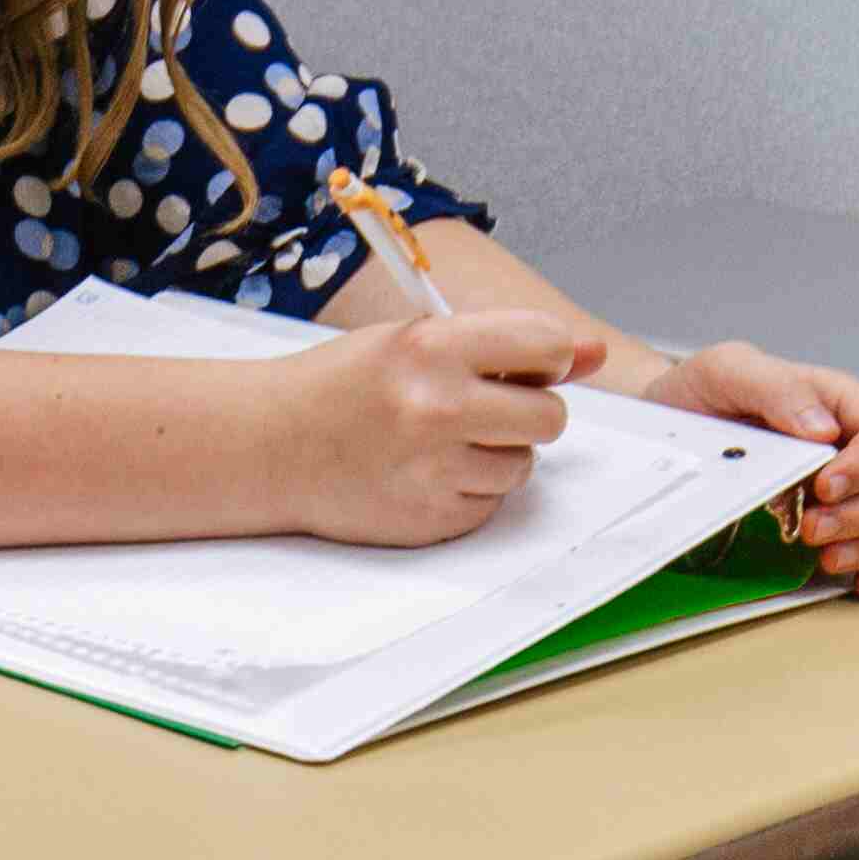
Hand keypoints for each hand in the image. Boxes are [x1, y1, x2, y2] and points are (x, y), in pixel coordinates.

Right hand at [272, 306, 599, 544]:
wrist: (267, 445)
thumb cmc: (341, 386)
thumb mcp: (413, 341)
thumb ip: (504, 345)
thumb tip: (592, 352)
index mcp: (431, 349)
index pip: (547, 343)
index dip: (548, 356)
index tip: (531, 364)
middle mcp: (436, 408)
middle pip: (551, 417)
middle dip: (529, 412)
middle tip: (483, 408)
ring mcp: (433, 470)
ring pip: (523, 466)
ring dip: (496, 454)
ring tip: (439, 442)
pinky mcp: (430, 518)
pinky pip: (491, 504)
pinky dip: (469, 490)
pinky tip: (424, 473)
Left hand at [640, 340, 858, 598]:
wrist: (668, 433)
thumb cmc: (702, 396)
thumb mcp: (727, 372)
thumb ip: (777, 388)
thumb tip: (823, 429)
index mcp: (842, 408)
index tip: (824, 487)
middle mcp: (858, 453)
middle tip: (810, 529)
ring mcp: (856, 496)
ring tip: (825, 558)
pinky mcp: (845, 534)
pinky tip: (856, 583)